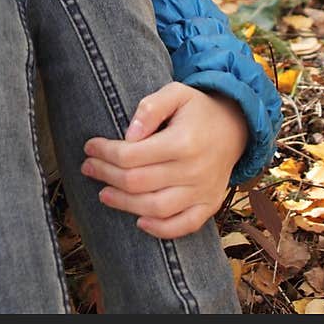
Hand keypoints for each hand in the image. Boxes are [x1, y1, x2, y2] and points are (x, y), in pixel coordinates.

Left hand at [80, 82, 247, 239]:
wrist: (235, 127)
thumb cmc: (197, 109)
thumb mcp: (176, 93)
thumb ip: (150, 107)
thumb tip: (129, 134)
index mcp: (183, 142)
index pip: (132, 155)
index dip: (105, 153)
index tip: (89, 147)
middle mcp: (194, 170)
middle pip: (138, 182)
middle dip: (106, 175)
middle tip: (88, 168)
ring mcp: (203, 191)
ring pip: (156, 208)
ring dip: (124, 204)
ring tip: (103, 193)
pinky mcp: (209, 205)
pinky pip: (184, 226)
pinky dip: (161, 230)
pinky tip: (139, 221)